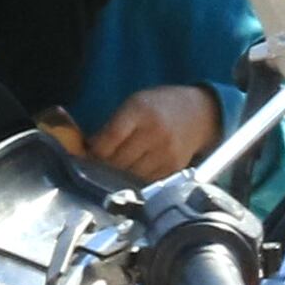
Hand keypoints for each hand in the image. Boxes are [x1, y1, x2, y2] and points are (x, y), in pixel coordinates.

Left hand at [84, 84, 221, 181]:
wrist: (199, 112)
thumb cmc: (159, 107)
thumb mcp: (133, 104)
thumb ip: (111, 126)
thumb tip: (86, 150)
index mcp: (140, 112)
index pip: (109, 139)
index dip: (93, 152)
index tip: (85, 155)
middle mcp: (155, 133)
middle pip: (117, 161)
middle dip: (102, 164)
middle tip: (96, 163)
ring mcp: (167, 152)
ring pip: (129, 175)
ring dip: (116, 175)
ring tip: (114, 166)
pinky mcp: (175, 167)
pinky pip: (146, 180)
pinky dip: (134, 179)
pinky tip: (132, 170)